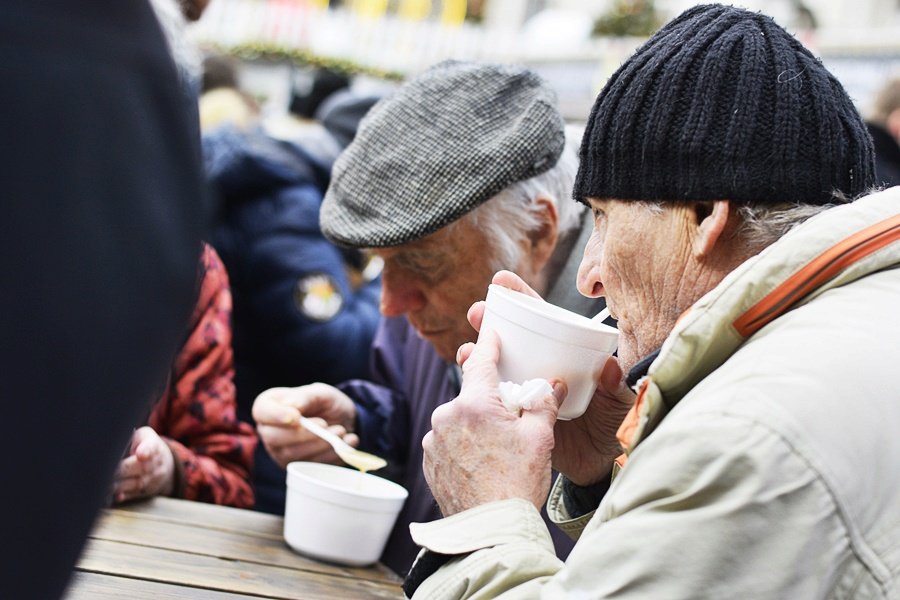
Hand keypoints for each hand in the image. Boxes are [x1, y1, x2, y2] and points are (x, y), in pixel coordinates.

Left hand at [112, 427, 174, 502]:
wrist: (166, 462)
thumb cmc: (145, 445)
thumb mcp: (143, 436)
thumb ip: (131, 437)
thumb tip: (111, 444)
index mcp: (153, 445)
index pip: (151, 447)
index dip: (146, 451)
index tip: (141, 455)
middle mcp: (156, 463)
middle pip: (140, 468)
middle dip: (122, 470)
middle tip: (105, 471)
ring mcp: (153, 478)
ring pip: (137, 483)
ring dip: (120, 485)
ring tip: (104, 484)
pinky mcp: (147, 490)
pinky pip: (135, 494)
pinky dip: (125, 495)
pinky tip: (115, 496)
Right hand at [252, 384, 358, 468]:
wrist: (342, 421)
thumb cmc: (325, 403)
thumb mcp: (320, 392)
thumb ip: (306, 398)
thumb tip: (293, 407)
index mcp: (268, 405)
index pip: (262, 411)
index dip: (277, 416)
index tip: (297, 417)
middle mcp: (268, 430)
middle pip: (274, 437)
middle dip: (303, 434)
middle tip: (326, 426)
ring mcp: (279, 451)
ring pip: (291, 454)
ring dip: (319, 445)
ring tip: (341, 431)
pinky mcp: (294, 466)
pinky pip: (308, 466)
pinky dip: (329, 456)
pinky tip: (345, 444)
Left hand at [424, 328, 561, 515]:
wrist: (490, 531)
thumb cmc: (517, 485)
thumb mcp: (540, 439)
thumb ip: (544, 404)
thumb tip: (553, 385)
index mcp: (474, 404)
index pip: (480, 362)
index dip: (488, 345)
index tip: (491, 333)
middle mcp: (446, 416)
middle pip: (471, 395)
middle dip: (489, 400)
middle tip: (511, 417)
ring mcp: (434, 441)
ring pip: (458, 420)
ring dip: (475, 425)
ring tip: (498, 450)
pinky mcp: (429, 462)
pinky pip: (448, 442)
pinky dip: (463, 445)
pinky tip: (482, 464)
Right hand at [461, 270, 635, 485]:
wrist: (599, 467)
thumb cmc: (613, 426)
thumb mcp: (620, 402)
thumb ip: (617, 385)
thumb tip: (610, 367)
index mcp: (564, 354)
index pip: (542, 319)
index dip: (521, 298)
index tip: (501, 281)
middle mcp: (539, 367)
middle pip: (510, 337)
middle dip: (489, 320)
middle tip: (477, 312)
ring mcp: (523, 390)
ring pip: (494, 366)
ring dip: (476, 355)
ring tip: (467, 351)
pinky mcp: (512, 415)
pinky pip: (489, 398)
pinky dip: (475, 389)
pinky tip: (467, 382)